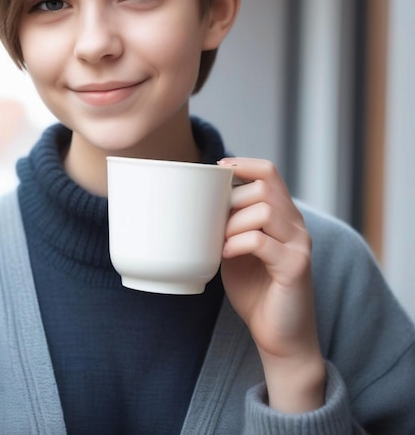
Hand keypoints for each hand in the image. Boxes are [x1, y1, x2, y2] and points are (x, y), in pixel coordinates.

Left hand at [218, 157, 324, 412]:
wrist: (278, 335)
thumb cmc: (254, 290)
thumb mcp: (236, 247)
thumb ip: (229, 223)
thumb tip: (199, 201)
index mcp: (284, 216)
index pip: (269, 173)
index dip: (244, 164)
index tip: (218, 169)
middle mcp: (297, 226)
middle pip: (264, 187)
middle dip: (232, 200)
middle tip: (216, 223)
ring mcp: (300, 245)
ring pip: (265, 211)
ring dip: (233, 223)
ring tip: (221, 241)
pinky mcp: (296, 267)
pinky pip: (262, 241)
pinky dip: (237, 243)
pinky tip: (226, 255)